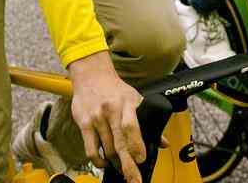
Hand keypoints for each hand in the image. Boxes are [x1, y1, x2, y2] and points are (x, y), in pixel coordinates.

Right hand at [68, 51, 147, 180]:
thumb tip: (163, 142)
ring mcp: (96, 118)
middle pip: (119, 142)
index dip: (136, 144)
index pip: (131, 126)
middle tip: (134, 179)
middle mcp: (111, 111)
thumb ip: (148, 120)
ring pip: (106, 149)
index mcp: (127, 103)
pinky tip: (105, 164)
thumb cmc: (115, 89)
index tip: (141, 159)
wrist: (92, 75)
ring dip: (115, 163)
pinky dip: (99, 161)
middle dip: (128, 164)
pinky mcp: (84, 124)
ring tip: (122, 170)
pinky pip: (91, 149)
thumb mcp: (135, 98)